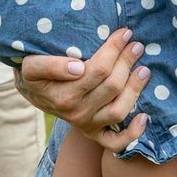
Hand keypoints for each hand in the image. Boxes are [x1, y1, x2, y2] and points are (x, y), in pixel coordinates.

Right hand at [15, 28, 150, 153]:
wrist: (31, 91)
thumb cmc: (35, 73)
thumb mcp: (31, 65)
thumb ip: (50, 65)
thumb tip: (77, 68)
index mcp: (63, 96)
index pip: (98, 70)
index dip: (114, 49)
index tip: (124, 33)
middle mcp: (77, 113)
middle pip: (112, 86)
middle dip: (127, 62)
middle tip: (135, 45)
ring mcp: (86, 125)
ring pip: (119, 110)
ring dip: (135, 88)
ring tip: (144, 69)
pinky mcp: (93, 134)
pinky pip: (116, 142)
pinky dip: (133, 133)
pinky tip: (145, 116)